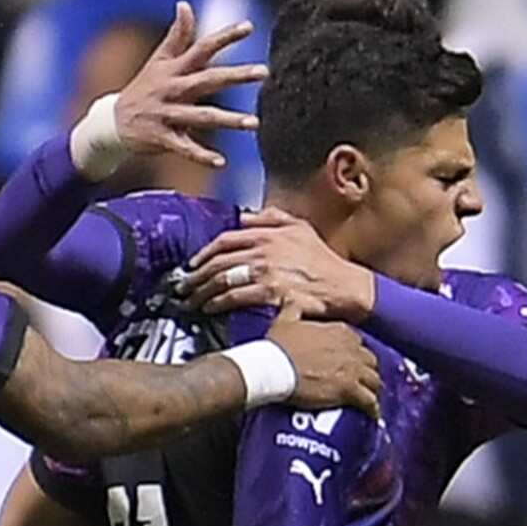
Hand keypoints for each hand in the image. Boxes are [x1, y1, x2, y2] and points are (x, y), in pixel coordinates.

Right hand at [100, 0, 266, 172]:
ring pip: (201, 116)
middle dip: (235, 75)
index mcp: (174, 69)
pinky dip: (201, 156)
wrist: (112, 122)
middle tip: (264, 71)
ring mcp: (166, 114)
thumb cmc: (144, 87)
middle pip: (208, 80)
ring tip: (254, 123)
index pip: (202, 48)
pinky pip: (184, 148)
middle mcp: (172, 89)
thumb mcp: (158, 60)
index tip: (249, 26)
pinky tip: (221, 162)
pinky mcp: (161, 138)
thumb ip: (177, 35)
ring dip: (228, 120)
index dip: (224, 37)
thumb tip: (185, 4)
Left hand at [182, 207, 374, 322]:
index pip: (224, 240)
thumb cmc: (322, 258)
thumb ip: (270, 218)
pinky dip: (219, 303)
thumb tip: (243, 217)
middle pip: (218, 262)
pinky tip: (210, 308)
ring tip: (191, 300)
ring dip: (202, 291)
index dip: (204, 252)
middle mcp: (263, 251)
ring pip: (223, 280)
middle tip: (183, 286)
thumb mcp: (299, 227)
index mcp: (267, 234)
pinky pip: (236, 298)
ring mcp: (266, 273)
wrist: (343, 285)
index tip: (192, 264)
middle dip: (196, 275)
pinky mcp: (271, 294)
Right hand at [264, 303, 381, 414]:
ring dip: (371, 389)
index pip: (357, 341)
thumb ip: (293, 308)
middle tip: (360, 379)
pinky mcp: (349, 390)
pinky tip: (372, 414)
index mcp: (339, 331)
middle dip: (367, 370)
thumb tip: (291, 298)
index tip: (348, 359)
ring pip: (373, 380)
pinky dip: (372, 408)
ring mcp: (352, 370)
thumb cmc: (278, 346)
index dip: (353, 352)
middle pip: (370, 360)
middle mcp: (351, 349)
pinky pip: (369, 401)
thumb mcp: (284, 320)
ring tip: (368, 397)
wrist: (274, 368)